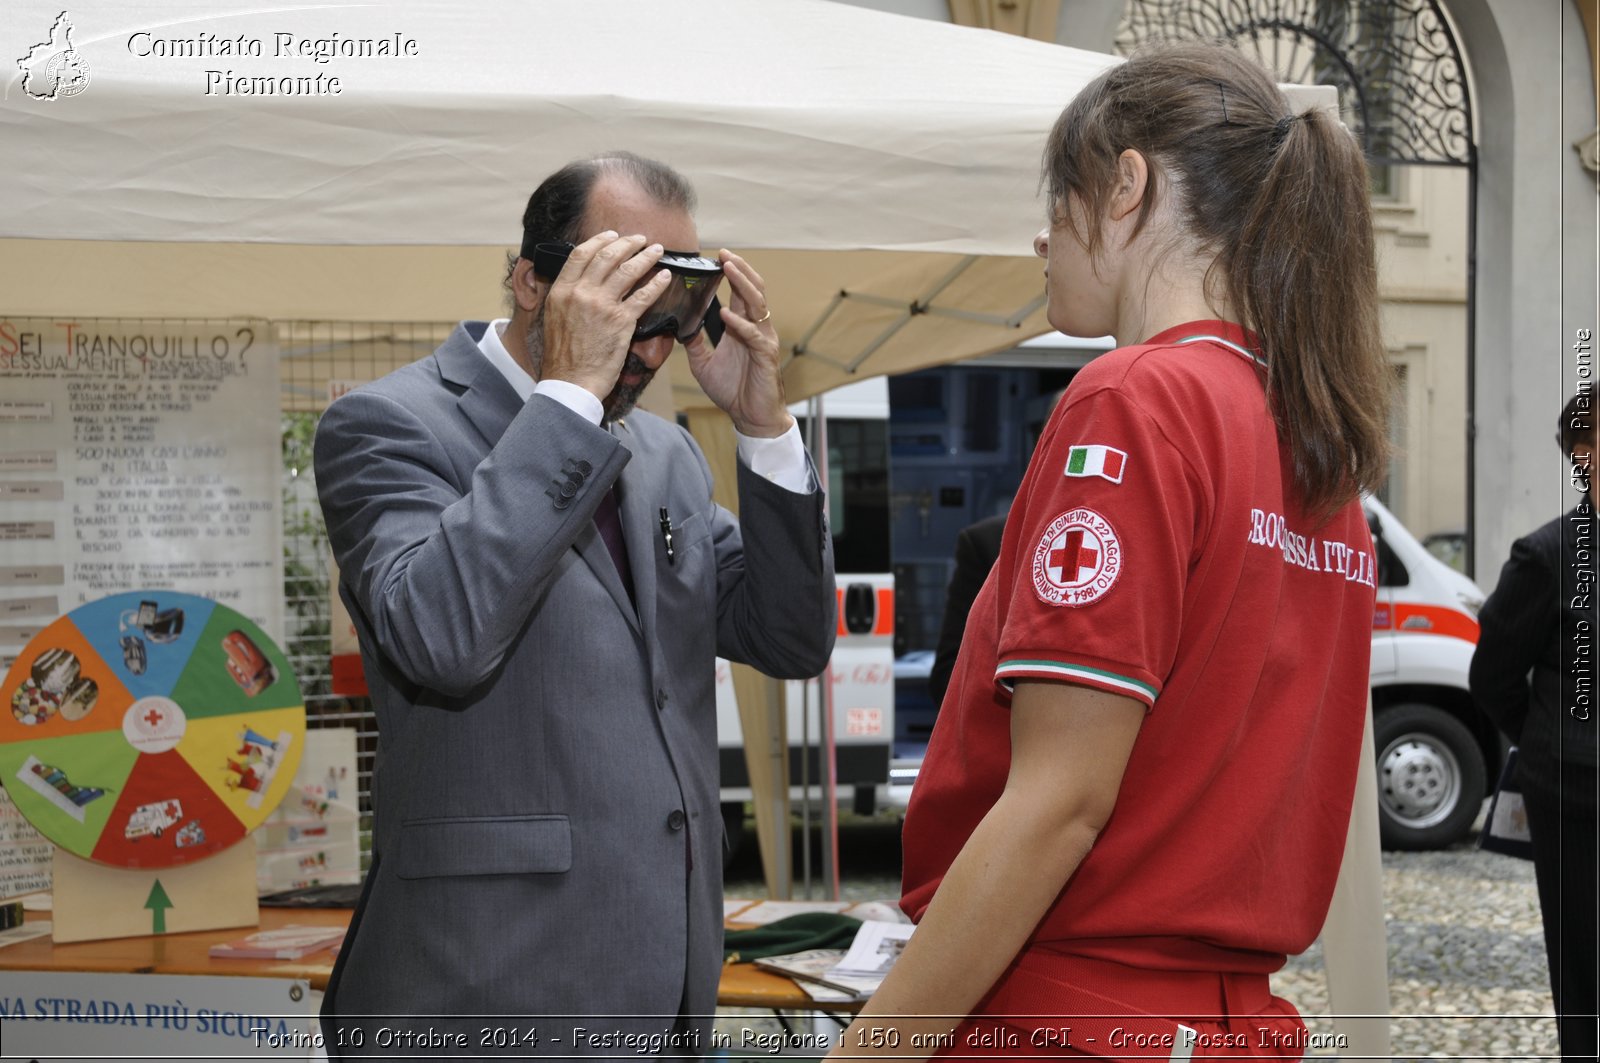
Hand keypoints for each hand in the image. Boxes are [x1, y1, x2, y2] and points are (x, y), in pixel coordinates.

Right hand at [540, 232, 672, 400]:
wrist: (570, 382)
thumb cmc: (563, 357)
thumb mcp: (555, 318)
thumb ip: (568, 296)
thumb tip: (582, 282)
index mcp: (561, 290)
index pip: (581, 254)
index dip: (600, 241)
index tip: (612, 236)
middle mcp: (580, 293)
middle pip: (608, 256)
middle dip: (627, 244)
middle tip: (640, 239)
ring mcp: (602, 305)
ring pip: (628, 271)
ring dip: (646, 256)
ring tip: (657, 250)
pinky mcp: (621, 321)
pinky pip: (643, 296)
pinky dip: (657, 284)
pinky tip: (665, 277)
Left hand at [682, 250, 793, 437]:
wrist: (751, 417)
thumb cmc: (733, 391)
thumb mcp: (704, 364)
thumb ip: (695, 343)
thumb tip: (679, 327)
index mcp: (743, 327)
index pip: (741, 292)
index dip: (733, 273)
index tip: (717, 257)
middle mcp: (756, 328)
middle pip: (753, 289)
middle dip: (740, 268)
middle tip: (724, 253)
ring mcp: (763, 340)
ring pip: (758, 303)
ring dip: (743, 284)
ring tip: (729, 268)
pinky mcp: (765, 355)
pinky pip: (754, 334)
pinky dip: (740, 322)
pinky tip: (726, 313)